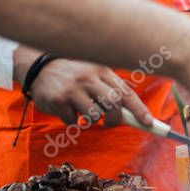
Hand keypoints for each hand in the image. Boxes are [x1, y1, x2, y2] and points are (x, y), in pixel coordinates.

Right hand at [25, 58, 153, 127]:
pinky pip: (74, 121)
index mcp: (102, 71)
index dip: (139, 109)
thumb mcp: (94, 72)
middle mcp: (88, 78)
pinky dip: (74, 121)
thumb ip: (111, 87)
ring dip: (92, 120)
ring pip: (94, 116)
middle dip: (115, 119)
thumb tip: (132, 112)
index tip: (149, 123)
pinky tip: (68, 110)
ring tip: (85, 111)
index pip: (125, 92)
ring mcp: (73, 89)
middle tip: (110, 122)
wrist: (40, 67)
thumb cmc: (74, 73)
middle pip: (113, 104)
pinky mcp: (59, 101)